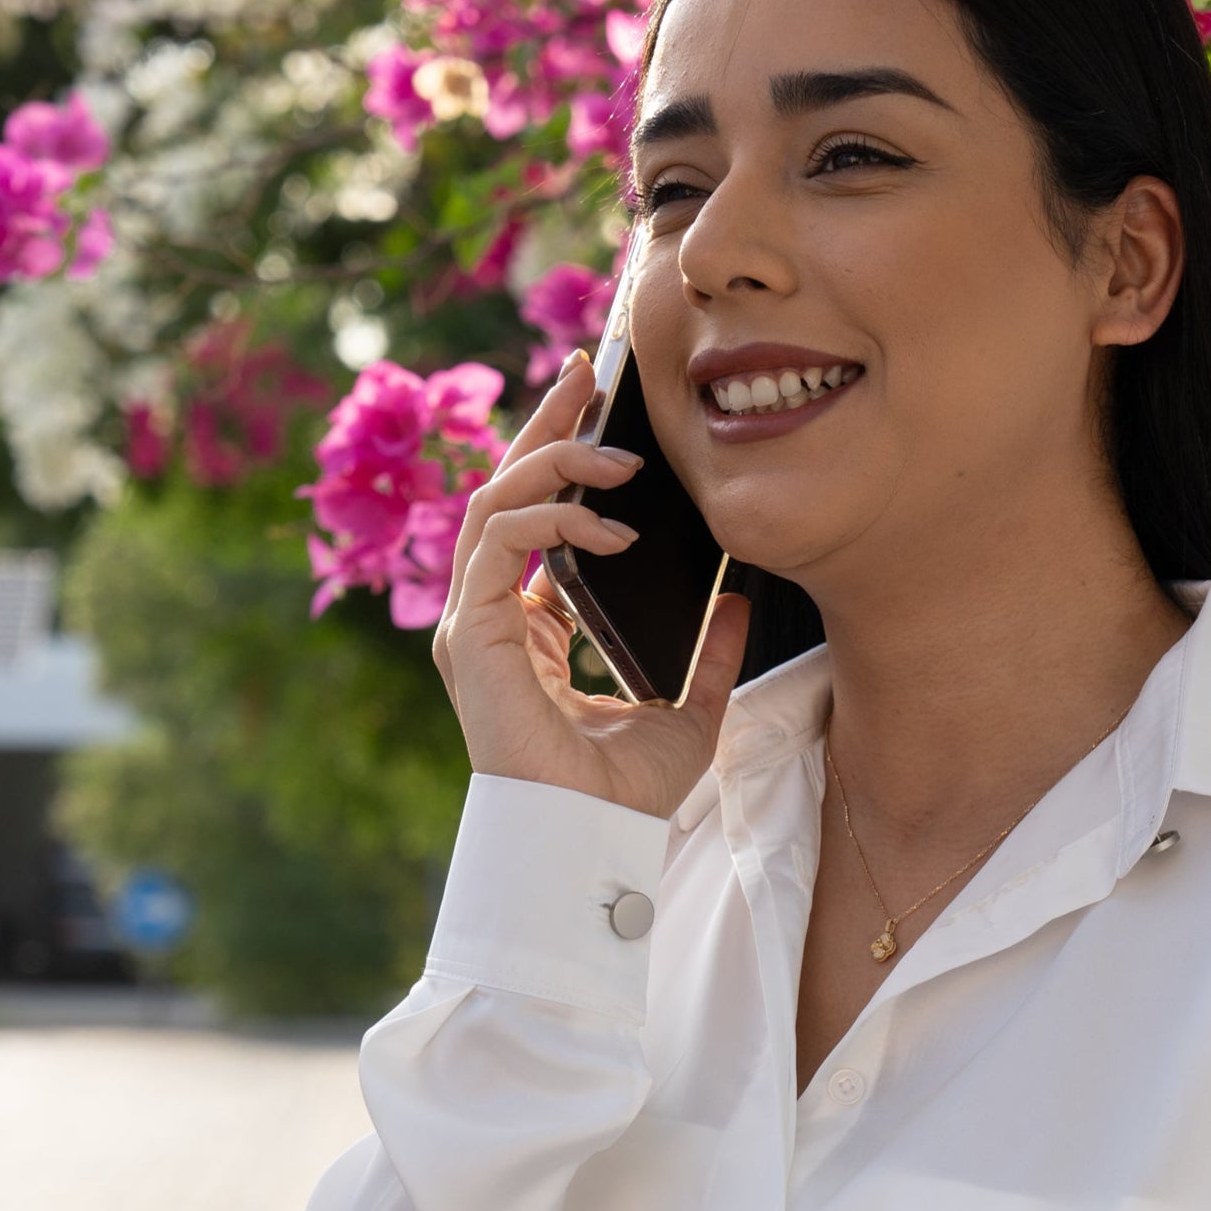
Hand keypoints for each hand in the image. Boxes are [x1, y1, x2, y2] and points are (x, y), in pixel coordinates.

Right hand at [433, 350, 750, 820]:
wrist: (590, 840)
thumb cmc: (623, 795)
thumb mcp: (688, 709)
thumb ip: (707, 654)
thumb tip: (739, 603)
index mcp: (529, 631)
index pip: (535, 521)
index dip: (563, 458)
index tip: (601, 405)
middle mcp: (492, 618)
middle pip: (507, 490)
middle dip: (545, 422)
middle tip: (589, 370)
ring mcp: (473, 623)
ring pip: (495, 500)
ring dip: (553, 458)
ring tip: (618, 449)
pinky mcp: (472, 632)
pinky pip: (499, 540)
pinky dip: (552, 516)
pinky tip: (608, 520)